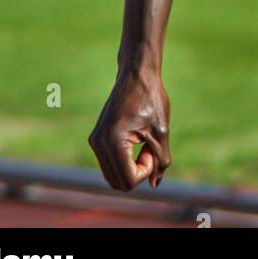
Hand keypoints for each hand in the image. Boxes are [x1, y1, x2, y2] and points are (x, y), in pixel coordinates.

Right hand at [88, 67, 170, 189]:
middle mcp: (99, 143)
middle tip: (149, 148)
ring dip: (131, 167)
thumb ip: (161, 161)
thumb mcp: (162, 132)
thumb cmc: (151, 98)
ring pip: (112, 175)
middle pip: (118, 182)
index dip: (146, 170)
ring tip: (144, 143)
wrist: (137, 74)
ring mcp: (95, 141)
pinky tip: (137, 140)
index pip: (128, 180)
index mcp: (113, 141)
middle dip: (137, 172)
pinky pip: (110, 163)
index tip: (153, 149)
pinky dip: (124, 160)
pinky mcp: (96, 137)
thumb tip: (155, 184)